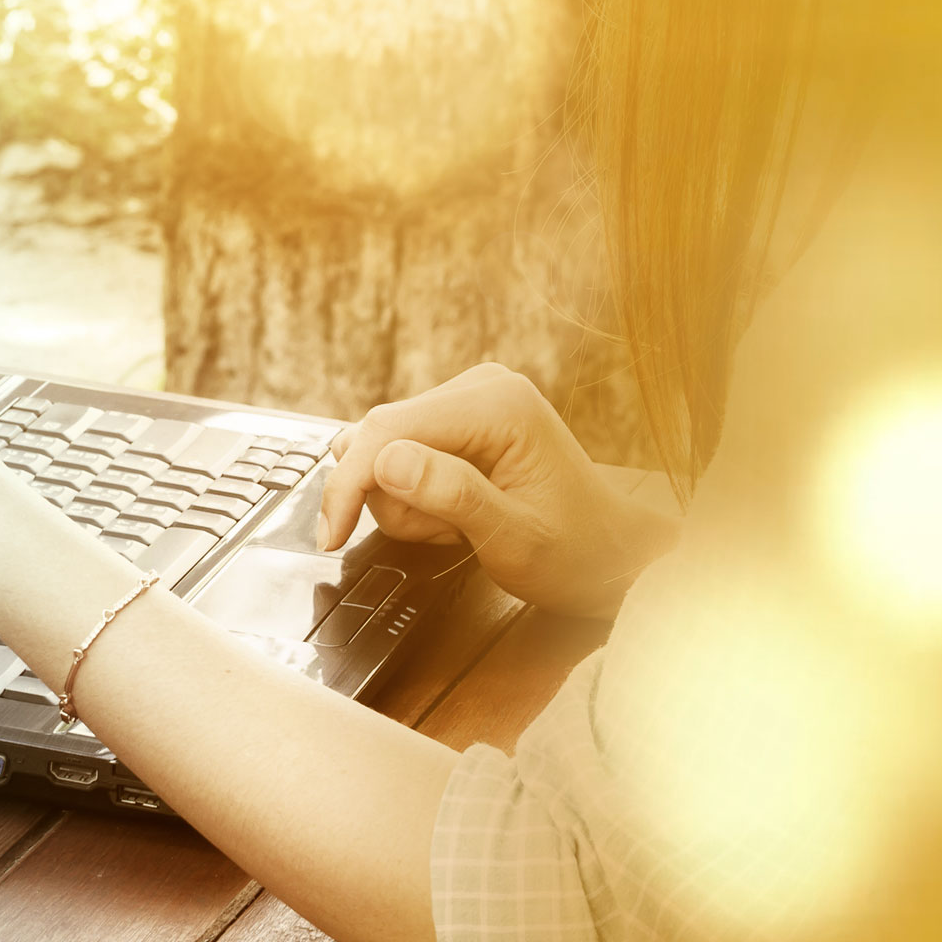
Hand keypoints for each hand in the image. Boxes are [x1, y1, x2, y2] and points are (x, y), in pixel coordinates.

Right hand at [317, 364, 679, 617]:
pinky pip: (399, 451)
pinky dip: (410, 493)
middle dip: (389, 498)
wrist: (611, 554)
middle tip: (440, 536)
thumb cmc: (575, 552)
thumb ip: (453, 495)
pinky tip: (449, 514)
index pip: (388, 430)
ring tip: (453, 528)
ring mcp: (468, 398)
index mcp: (498, 405)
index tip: (330, 535)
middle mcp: (479, 387)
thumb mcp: (514, 538)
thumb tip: (387, 461)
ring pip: (382, 446)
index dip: (348, 484)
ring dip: (401, 501)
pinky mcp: (457, 417)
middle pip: (378, 435)